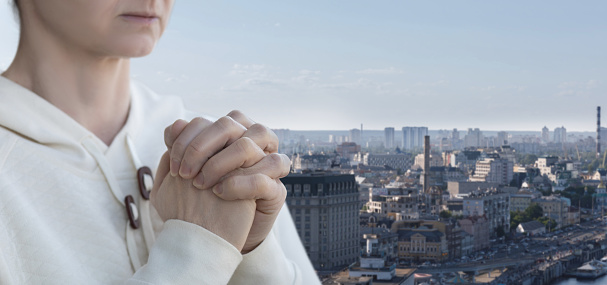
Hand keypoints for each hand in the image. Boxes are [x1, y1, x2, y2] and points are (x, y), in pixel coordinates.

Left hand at [163, 111, 289, 251]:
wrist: (218, 240)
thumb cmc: (200, 204)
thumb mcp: (182, 178)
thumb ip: (178, 150)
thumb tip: (175, 125)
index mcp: (229, 138)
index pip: (210, 121)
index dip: (188, 137)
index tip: (173, 163)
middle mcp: (251, 145)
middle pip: (230, 123)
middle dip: (200, 147)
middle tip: (184, 174)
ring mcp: (266, 165)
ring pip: (248, 145)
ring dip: (220, 162)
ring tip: (200, 184)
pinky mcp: (276, 190)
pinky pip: (262, 178)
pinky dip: (238, 183)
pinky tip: (219, 193)